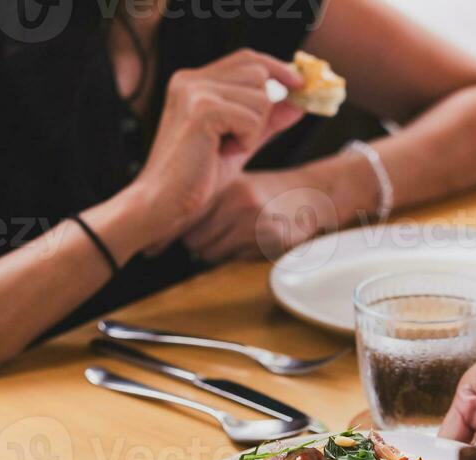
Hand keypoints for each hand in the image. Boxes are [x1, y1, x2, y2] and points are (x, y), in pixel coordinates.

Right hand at [131, 50, 304, 250]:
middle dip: (261, 112)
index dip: (277, 68)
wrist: (164, 203)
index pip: (247, 59)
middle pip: (258, 75)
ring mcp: (195, 91)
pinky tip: (220, 154)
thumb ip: (266, 121)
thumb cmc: (196, 177)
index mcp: (193, 81)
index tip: (299, 84)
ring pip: (260, 98)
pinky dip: (245, 142)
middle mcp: (191, 79)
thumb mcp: (239, 142)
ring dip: (252, 131)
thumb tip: (299, 102)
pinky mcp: (203, 110)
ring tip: (222, 149)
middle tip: (233, 141)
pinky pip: (252, 119)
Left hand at [181, 170, 336, 263]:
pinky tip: (253, 241)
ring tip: (233, 237)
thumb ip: (207, 201)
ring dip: (216, 252)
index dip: (174, 233)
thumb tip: (171, 227)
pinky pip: (237, 259)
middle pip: (195, 241)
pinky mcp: (272, 241)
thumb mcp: (236, 184)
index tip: (166, 241)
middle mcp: (239, 203)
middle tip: (209, 238)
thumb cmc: (266, 192)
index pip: (186, 218)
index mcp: (227, 187)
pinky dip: (239, 255)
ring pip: (213, 254)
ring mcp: (256, 223)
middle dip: (197, 244)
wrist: (310, 193)